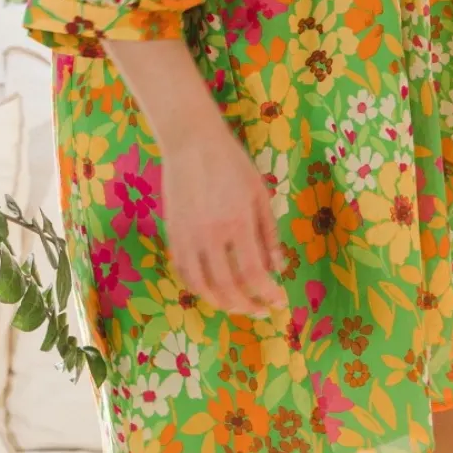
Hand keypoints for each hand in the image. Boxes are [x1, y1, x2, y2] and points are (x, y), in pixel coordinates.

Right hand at [159, 120, 288, 317]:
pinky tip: (213, 290)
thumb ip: (269, 233)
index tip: (279, 302)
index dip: (268, 294)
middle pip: (228, 287)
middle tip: (261, 310)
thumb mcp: (259, 193)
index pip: (254, 273)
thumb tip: (278, 268)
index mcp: (238, 223)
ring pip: (202, 286)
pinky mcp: (173, 234)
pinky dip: (199, 288)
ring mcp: (188, 237)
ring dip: (221, 304)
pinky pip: (184, 272)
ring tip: (238, 306)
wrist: (191, 142)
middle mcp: (211, 236)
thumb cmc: (232, 163)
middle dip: (247, 306)